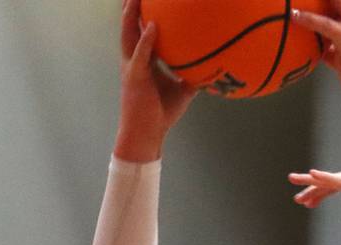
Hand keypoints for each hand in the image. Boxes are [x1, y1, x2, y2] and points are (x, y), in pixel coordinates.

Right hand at [114, 0, 196, 161]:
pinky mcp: (135, 78)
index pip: (142, 31)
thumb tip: (211, 70)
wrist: (146, 135)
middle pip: (130, 25)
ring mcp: (132, 67)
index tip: (151, 0)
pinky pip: (140, 55)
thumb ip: (192, 77)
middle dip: (132, 6)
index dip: (144, 14)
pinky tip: (152, 27)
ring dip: (131, 14)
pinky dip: (145, 40)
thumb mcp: (182, 92)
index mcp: (143, 60)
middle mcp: (134, 59)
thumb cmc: (162, 115)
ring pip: (128, 34)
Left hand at [288, 164, 340, 244]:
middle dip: (313, 186)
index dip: (320, 190)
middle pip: (335, 179)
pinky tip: (313, 176)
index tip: (305, 200)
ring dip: (314, 187)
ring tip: (298, 193)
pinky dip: (327, 179)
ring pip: (335, 181)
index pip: (340, 181)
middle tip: (292, 183)